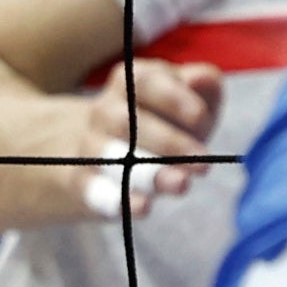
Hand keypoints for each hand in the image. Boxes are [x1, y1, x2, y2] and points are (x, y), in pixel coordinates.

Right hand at [87, 53, 221, 213]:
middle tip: (203, 163)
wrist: (100, 157)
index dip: (174, 99)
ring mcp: (90, 148)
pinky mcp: (83, 184)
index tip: (203, 119)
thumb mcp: (186, 103)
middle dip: (169, 143)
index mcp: (129, 82)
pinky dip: (116, 199)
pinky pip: (93, 190)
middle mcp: (104, 111)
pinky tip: (143, 207)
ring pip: (110, 158)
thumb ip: (204, 87)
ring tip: (181, 184)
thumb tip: (203, 79)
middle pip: (127, 122)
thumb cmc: (162, 125)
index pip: (145, 81)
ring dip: (147, 171)